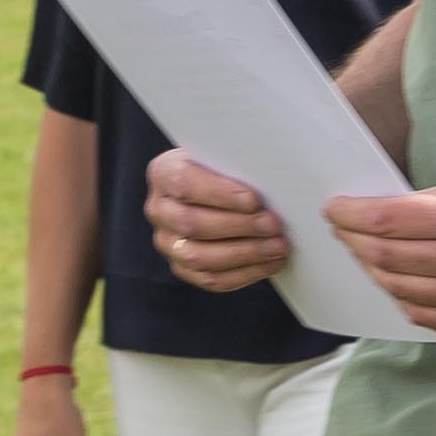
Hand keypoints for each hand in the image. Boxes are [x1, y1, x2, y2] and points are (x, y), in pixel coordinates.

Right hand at [144, 151, 290, 290]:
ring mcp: (167, 242)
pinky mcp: (182, 267)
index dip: (219, 194)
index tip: (253, 200)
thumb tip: (270, 181)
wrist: (218, 192)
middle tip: (273, 225)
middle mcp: (158, 209)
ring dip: (244, 253)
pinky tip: (270, 263)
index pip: (184, 184)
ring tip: (277, 247)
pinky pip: (210, 279)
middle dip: (238, 226)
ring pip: (198, 256)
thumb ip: (238, 165)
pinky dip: (245, 273)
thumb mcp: (227, 157)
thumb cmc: (227, 170)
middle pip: (191, 223)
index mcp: (163, 173)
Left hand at [325, 180, 435, 337]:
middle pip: (384, 257)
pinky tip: (395, 282)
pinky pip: (424, 316)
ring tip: (366, 255)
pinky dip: (401, 298)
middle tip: (342, 231)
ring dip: (373, 271)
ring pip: (399, 289)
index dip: (350, 215)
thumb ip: (427, 204)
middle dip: (353, 241)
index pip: (385, 221)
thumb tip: (377, 214)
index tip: (334, 209)